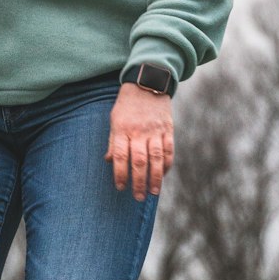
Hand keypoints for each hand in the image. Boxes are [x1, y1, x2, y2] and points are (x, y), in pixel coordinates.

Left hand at [105, 85, 174, 201]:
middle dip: (139, 182)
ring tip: (153, 192)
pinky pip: (169, 150)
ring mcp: (155, 130)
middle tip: (138, 197)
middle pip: (139, 161)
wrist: (147, 83)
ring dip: (155, 177)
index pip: (121, 156)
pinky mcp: (168, 128)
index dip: (120, 174)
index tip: (120, 187)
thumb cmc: (127, 104)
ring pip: (156, 158)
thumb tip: (109, 161)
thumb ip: (113, 141)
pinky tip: (163, 175)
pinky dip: (167, 164)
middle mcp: (139, 131)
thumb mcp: (114, 119)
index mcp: (122, 129)